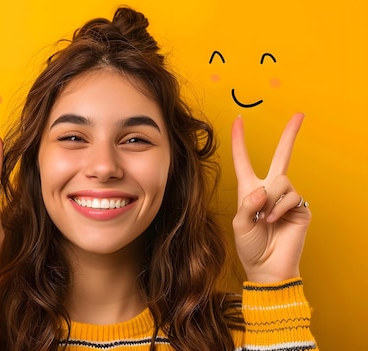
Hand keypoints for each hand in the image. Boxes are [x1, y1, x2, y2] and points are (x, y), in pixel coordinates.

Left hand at [231, 113, 311, 282]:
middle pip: (281, 156)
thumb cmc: (250, 247)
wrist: (267, 268)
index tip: (237, 121)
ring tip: (266, 218)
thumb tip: (263, 189)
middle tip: (300, 114)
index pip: (244, 161)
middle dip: (290, 135)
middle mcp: (269, 190)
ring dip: (269, 200)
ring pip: (280, 180)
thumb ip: (247, 204)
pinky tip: (274, 220)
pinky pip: (290, 196)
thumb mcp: (239, 224)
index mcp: (249, 190)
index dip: (239, 142)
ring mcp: (286, 198)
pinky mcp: (300, 207)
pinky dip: (279, 208)